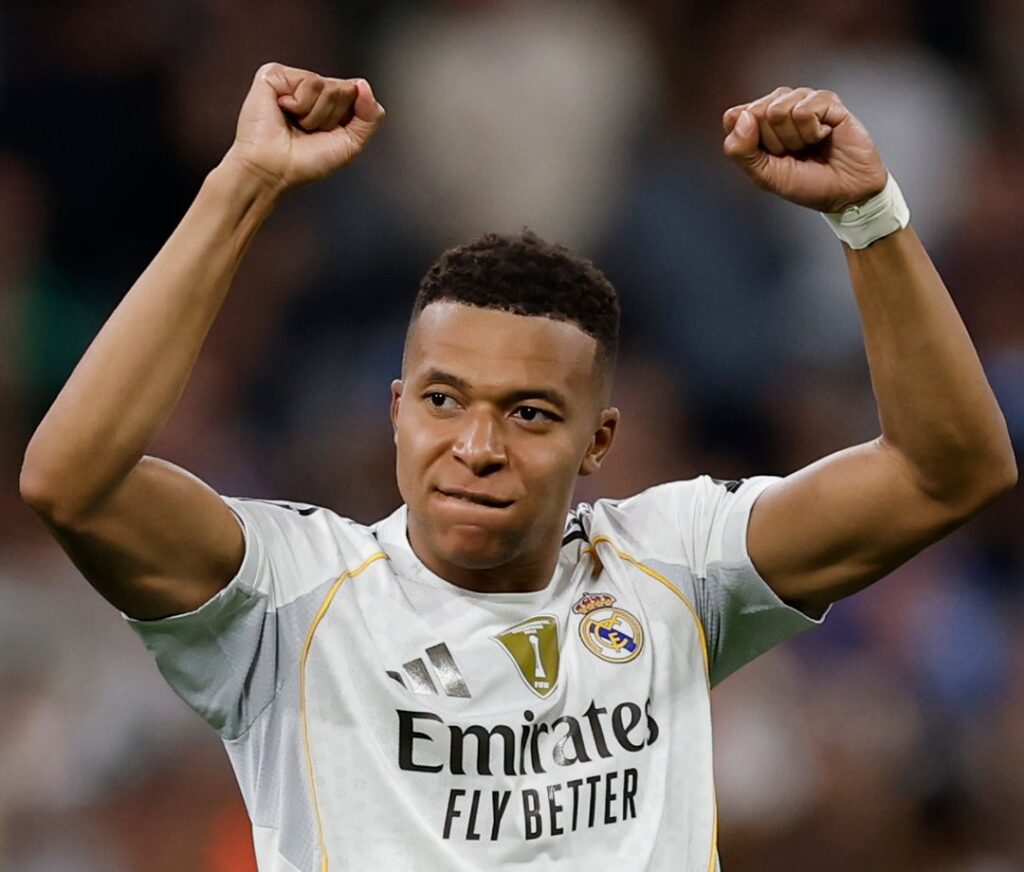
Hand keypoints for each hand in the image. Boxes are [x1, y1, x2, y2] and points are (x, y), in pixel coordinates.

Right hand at [224, 62, 385, 192]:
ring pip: (327, 86)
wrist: (274, 170)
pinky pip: (309, 82)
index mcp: (328, 103)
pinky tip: (283, 111)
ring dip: (315, 115)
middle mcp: (311, 89)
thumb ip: (370, 117)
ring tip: (295, 124)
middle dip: (331, 117)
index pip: (356, 93)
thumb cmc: (305, 163)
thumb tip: (364, 84)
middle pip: (344, 89)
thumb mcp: (351, 144)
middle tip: (308, 131)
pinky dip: (301, 105)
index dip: (347, 119)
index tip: (327, 134)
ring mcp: (293, 80)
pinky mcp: (274, 74)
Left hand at [722, 87, 886, 212]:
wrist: (845, 193)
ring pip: (778, 110)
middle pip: (755, 112)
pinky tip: (823, 136)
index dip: (748, 142)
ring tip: (809, 146)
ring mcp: (803, 100)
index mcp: (759, 123)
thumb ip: (741, 151)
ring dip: (793, 138)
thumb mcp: (764, 176)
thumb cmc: (807, 184)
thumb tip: (741, 116)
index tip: (769, 157)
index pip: (734, 117)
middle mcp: (779, 106)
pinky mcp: (827, 100)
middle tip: (793, 154)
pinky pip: (803, 110)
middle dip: (773, 142)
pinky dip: (812, 132)